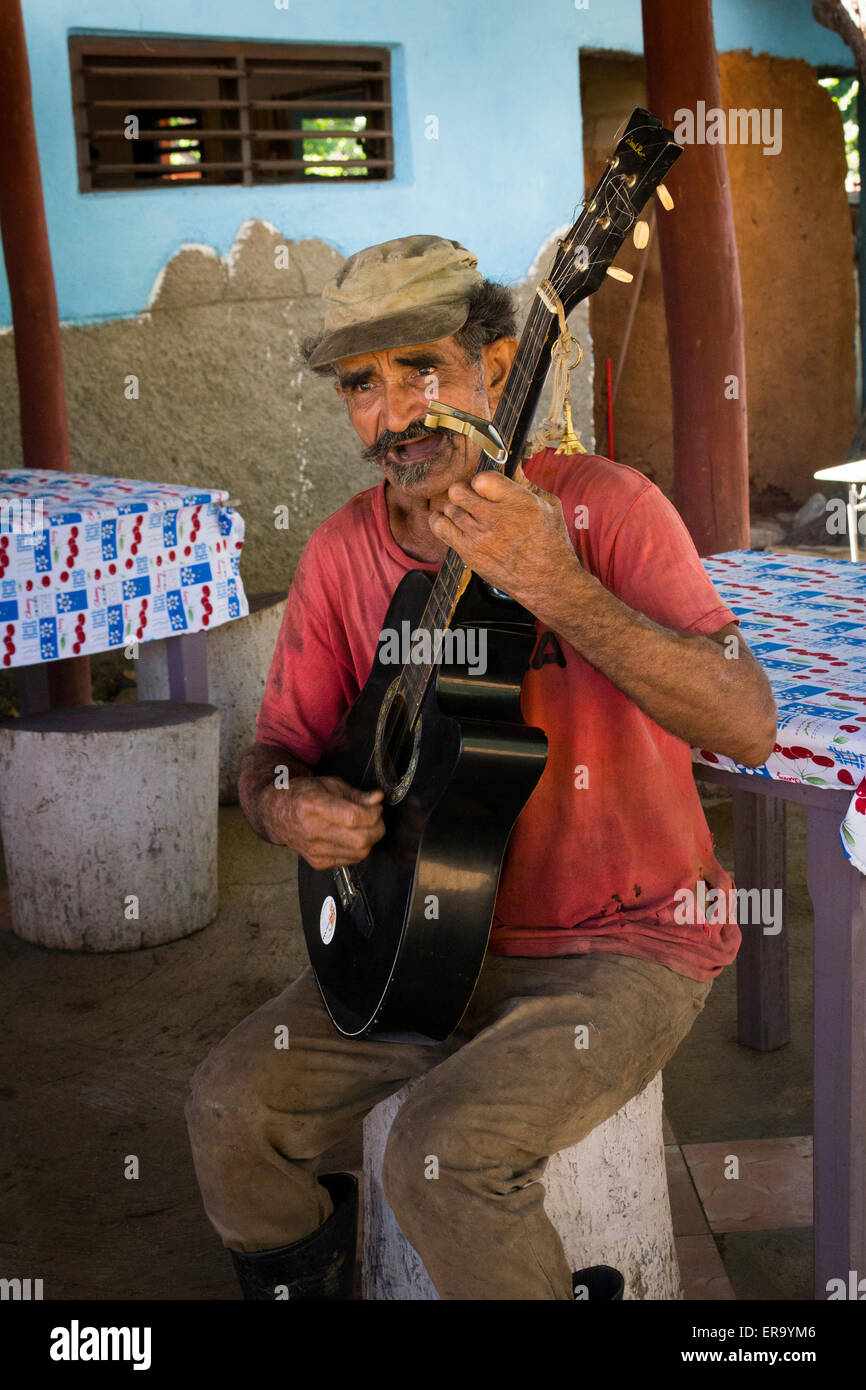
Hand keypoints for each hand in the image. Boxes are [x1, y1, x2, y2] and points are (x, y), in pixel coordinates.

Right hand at [275, 776, 384, 869]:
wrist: (277, 815)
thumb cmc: (302, 795)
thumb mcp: (328, 784)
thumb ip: (355, 794)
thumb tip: (377, 798)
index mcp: (312, 806)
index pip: (354, 817)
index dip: (373, 813)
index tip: (376, 807)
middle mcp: (312, 831)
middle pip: (360, 840)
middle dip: (377, 828)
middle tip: (375, 818)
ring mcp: (314, 850)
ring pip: (359, 853)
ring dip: (370, 840)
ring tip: (365, 827)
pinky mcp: (318, 862)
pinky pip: (349, 860)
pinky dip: (358, 849)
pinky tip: (352, 837)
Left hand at [428, 466, 579, 613]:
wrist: (546, 581)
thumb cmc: (551, 544)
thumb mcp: (549, 506)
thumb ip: (526, 484)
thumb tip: (513, 465)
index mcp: (518, 501)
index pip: (482, 478)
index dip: (483, 482)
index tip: (487, 489)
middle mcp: (496, 517)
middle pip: (459, 490)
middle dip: (465, 491)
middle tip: (474, 500)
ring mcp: (479, 535)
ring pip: (449, 507)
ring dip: (457, 509)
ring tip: (469, 516)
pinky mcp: (468, 552)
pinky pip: (440, 527)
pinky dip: (441, 521)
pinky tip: (451, 522)